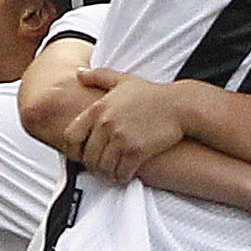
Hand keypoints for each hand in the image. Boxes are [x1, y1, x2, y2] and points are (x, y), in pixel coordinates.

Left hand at [68, 67, 189, 182]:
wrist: (180, 105)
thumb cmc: (152, 95)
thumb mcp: (123, 80)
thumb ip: (98, 76)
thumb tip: (78, 73)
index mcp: (98, 109)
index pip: (70, 137)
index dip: (72, 151)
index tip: (81, 156)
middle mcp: (106, 123)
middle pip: (87, 157)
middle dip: (93, 165)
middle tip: (101, 167)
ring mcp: (121, 137)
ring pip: (102, 168)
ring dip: (107, 174)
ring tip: (113, 171)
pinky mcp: (136, 150)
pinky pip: (120, 173)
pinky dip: (122, 177)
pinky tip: (126, 173)